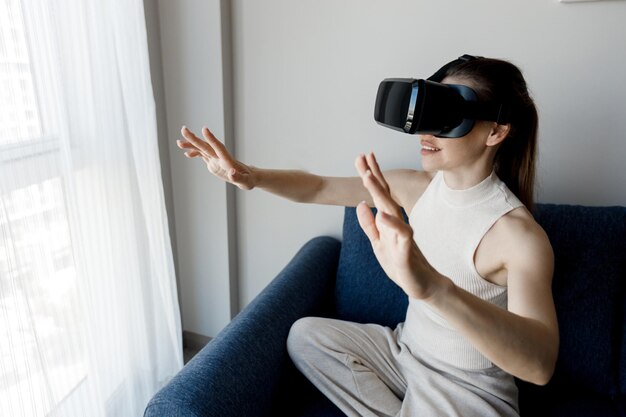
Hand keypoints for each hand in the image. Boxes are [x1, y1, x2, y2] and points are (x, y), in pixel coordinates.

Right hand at [177, 126, 254, 189]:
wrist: (248, 177)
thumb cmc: (248, 180)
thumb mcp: (246, 182)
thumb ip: (238, 178)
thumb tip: (232, 173)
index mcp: (227, 160)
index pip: (219, 147)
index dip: (211, 139)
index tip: (204, 129)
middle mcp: (220, 157)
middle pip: (206, 146)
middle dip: (195, 139)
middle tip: (183, 129)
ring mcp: (216, 159)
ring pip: (202, 149)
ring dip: (191, 145)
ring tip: (179, 143)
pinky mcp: (214, 162)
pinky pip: (203, 155)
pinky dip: (195, 153)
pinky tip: (187, 154)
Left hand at [354, 153, 444, 299]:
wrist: (422, 285)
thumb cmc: (401, 264)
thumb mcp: (378, 244)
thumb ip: (369, 225)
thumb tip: (360, 204)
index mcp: (388, 222)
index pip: (379, 194)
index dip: (370, 176)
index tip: (361, 157)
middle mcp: (396, 223)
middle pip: (384, 194)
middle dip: (374, 175)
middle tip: (364, 156)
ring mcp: (402, 235)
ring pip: (390, 209)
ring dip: (379, 192)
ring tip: (368, 177)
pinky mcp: (406, 250)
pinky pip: (401, 234)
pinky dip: (391, 224)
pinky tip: (381, 215)